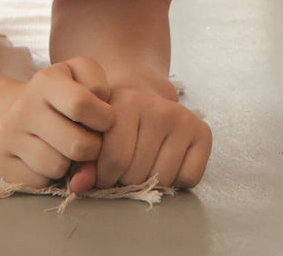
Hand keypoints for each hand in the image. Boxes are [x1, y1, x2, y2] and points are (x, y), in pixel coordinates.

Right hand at [0, 57, 113, 190]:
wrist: (17, 113)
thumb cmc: (64, 102)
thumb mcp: (85, 82)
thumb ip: (103, 98)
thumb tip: (99, 137)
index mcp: (45, 81)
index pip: (81, 104)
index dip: (104, 119)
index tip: (102, 120)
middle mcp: (22, 105)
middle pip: (78, 146)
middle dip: (92, 150)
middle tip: (85, 140)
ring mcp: (5, 132)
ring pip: (58, 167)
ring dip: (69, 165)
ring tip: (62, 150)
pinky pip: (39, 182)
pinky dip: (48, 177)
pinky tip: (43, 161)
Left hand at [83, 84, 211, 189]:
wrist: (143, 96)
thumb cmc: (113, 118)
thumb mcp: (93, 130)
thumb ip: (83, 159)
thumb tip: (79, 186)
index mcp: (126, 101)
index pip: (115, 157)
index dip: (105, 176)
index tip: (102, 176)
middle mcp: (158, 107)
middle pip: (139, 172)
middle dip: (125, 181)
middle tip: (122, 173)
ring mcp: (183, 119)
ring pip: (163, 178)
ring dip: (149, 183)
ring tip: (140, 168)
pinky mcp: (203, 132)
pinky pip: (189, 177)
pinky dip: (176, 182)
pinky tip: (163, 164)